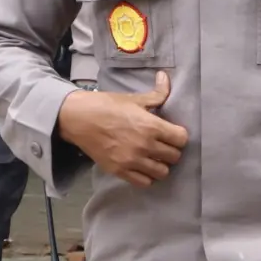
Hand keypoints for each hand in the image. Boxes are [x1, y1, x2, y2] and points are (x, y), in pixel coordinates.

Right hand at [54, 71, 189, 187]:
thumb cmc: (107, 105)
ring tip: (154, 158)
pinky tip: (142, 167)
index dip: (179, 135)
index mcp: (151, 126)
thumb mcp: (134, 99)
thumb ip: (156, 94)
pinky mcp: (120, 171)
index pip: (181, 139)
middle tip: (163, 145)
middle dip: (171, 150)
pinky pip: (144, 182)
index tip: (172, 133)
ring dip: (160, 165)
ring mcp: (132, 161)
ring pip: (162, 172)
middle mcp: (145, 146)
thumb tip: (166, 77)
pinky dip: (146, 177)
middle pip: (174, 156)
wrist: (78, 118)